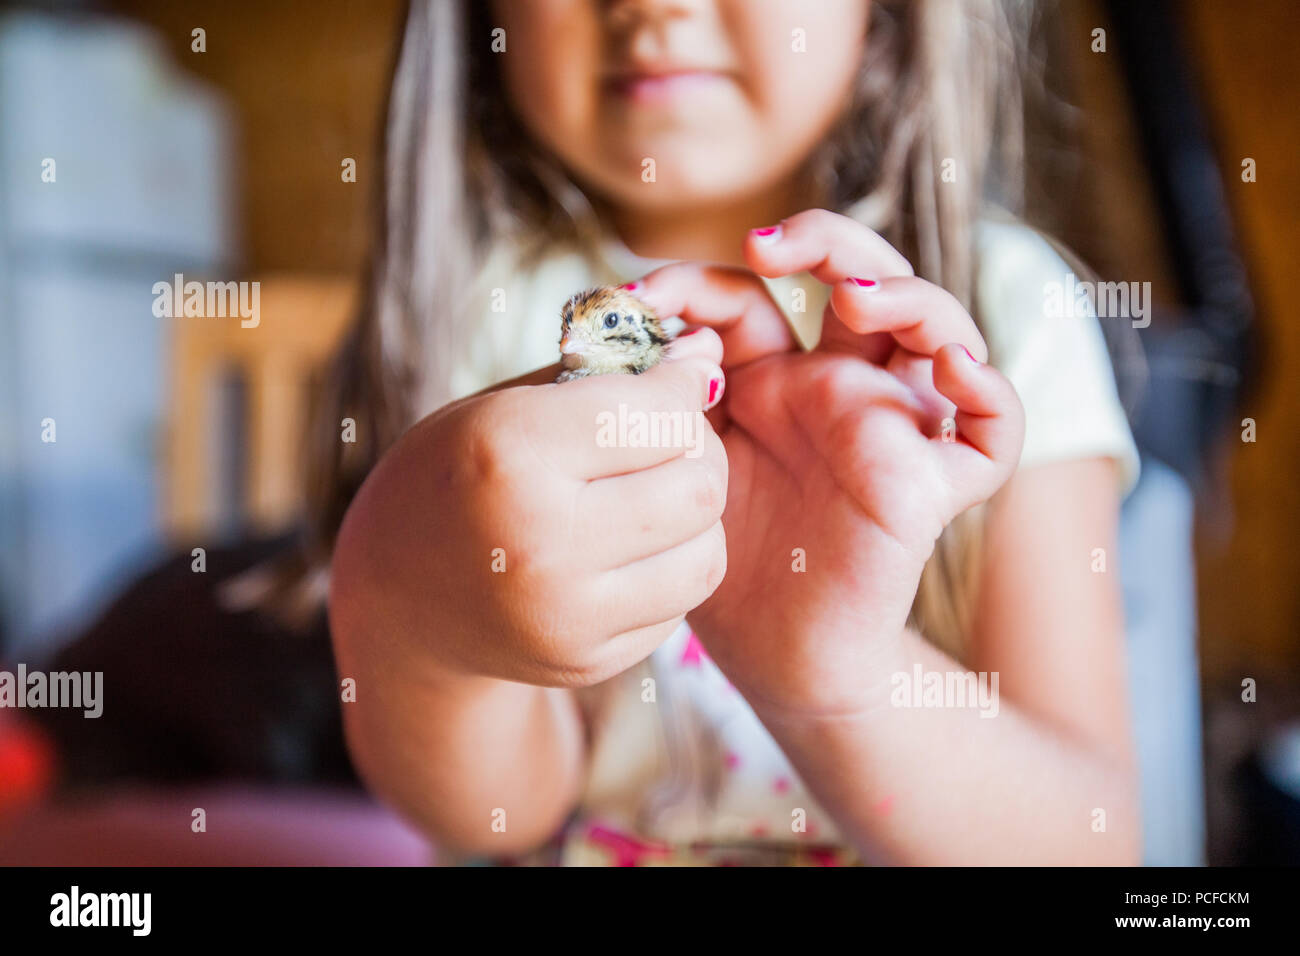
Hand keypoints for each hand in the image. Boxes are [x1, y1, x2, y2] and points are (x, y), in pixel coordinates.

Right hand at [330, 339, 727, 688]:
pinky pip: (681, 604)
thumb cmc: (458, 476)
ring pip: (707, 554)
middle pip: (698, 489)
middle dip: (700, 451)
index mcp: (508, 454)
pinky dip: (672, 566)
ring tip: (659, 493)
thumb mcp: (504, 406)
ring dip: (697, 517)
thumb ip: (604, 375)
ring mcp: (564, 615)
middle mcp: (538, 541)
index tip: (687, 373)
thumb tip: (710, 351)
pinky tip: (633, 546)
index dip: (686, 383)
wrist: (400, 596)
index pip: (656, 414)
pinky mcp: (584, 661)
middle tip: (674, 438)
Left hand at [635, 210, 1024, 716]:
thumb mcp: (677, 470)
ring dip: (907, 294)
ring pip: (938, 328)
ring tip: (853, 296)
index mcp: (771, 378)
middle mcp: (838, 388)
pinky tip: (953, 373)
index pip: (752, 295)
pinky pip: (993, 434)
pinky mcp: (930, 486)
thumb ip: (663, 405)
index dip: (699, 279)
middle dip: (822, 240)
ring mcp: (890, 429)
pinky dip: (990, 394)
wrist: (777, 661)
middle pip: (860, 277)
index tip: (638, 296)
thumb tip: (632, 324)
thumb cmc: (725, 565)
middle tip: (766, 245)